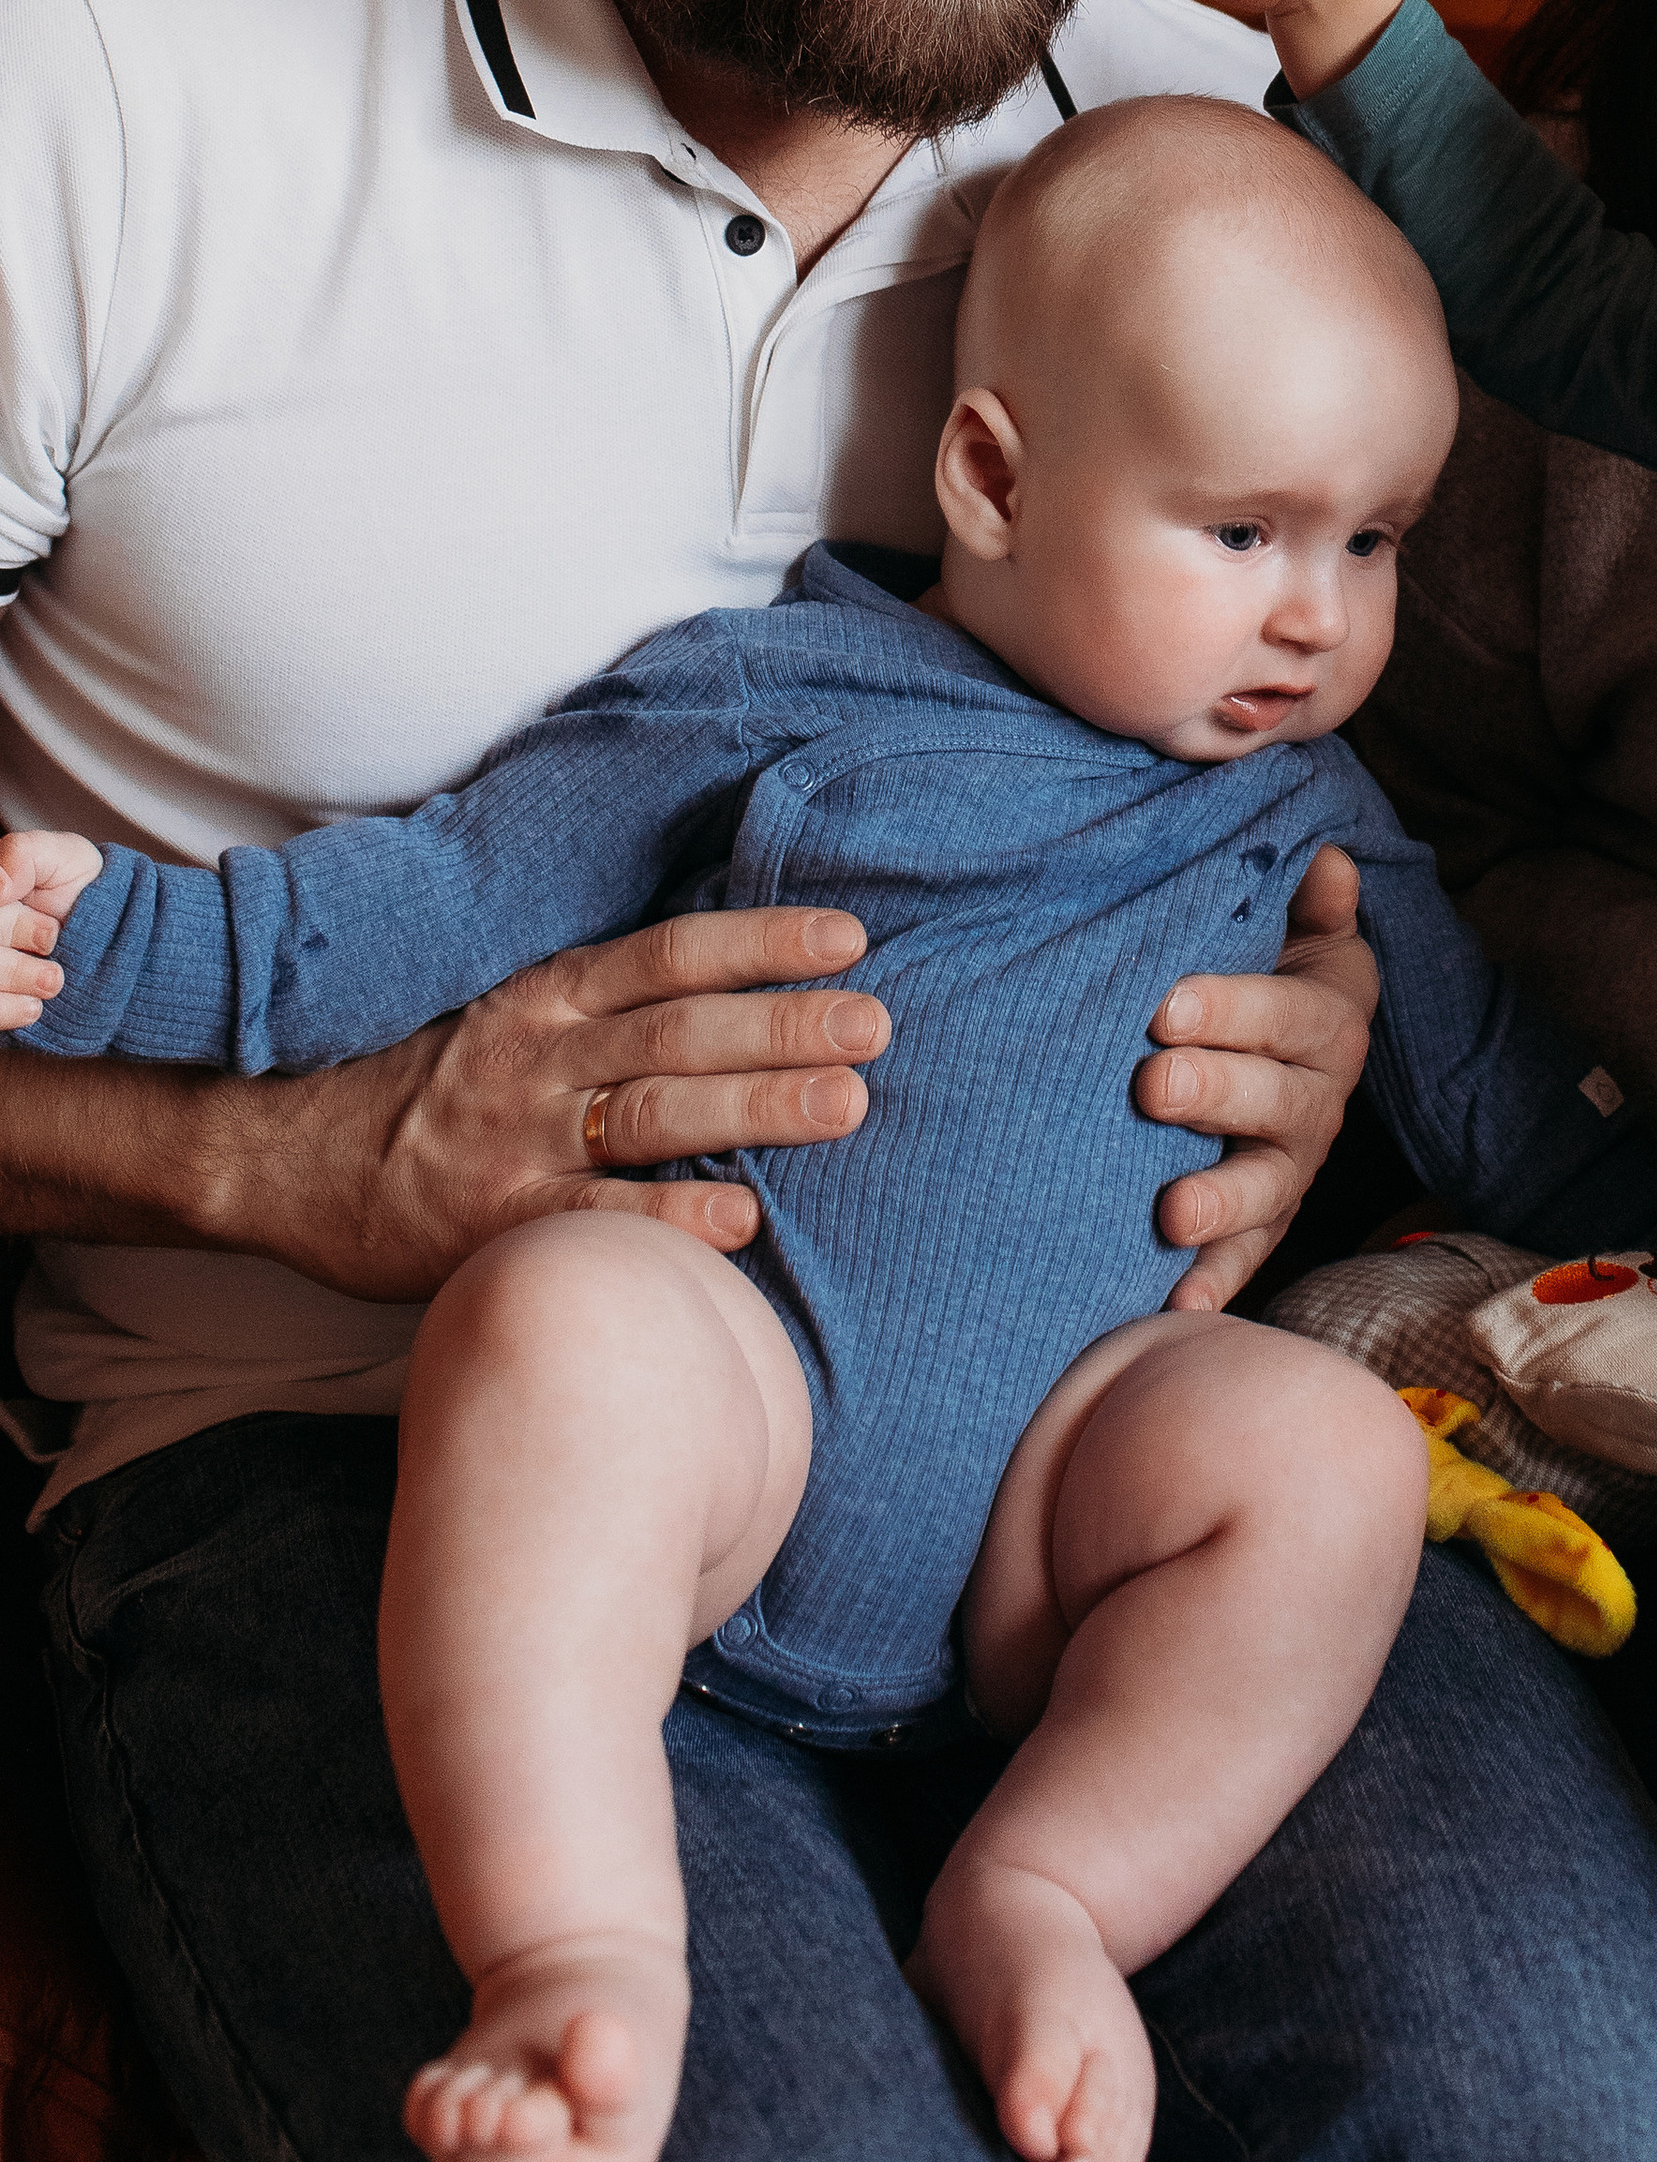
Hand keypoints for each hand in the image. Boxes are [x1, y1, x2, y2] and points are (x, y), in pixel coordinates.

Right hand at [0, 828, 98, 1030]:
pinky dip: (10, 1010)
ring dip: (18, 976)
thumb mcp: (57, 853)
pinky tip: (36, 1004)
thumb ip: (21, 854)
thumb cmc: (77, 882)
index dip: (4, 914)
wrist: (116, 926)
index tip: (12, 895)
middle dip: (14, 933)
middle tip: (51, 934)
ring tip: (54, 977)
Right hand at [219, 907, 888, 1298]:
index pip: (669, 954)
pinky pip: (590, 1221)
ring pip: (652, 1113)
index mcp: (544, 995)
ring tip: (848, 1103)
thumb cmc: (415, 1082)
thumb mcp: (504, 1011)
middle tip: (877, 1022)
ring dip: (756, 1108)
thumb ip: (599, 1001)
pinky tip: (742, 1224)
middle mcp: (537, 1055)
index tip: (848, 937)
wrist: (274, 1152)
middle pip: (681, 1030)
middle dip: (786, 1024)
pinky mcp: (491, 1224)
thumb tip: (728, 979)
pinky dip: (667, 1221)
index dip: (761, 944)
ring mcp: (514, 1139)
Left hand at [1137, 841, 1376, 1310]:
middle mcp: (1318, 1102)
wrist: (1278, 1051)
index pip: (1287, 1014)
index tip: (1163, 1006)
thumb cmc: (1265, 974)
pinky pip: (1246, 1259)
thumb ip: (1307, 901)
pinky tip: (1175, 1307)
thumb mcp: (1293, 930)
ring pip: (1266, 1191)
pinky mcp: (1262, 1226)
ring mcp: (1290, 1170)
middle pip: (1276, 1102)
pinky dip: (1214, 1283)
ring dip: (1221, 1205)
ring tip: (1169, 1214)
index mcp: (1326, 1022)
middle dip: (1214, 1094)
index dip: (1231, 1010)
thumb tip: (1326, 858)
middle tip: (1150, 1085)